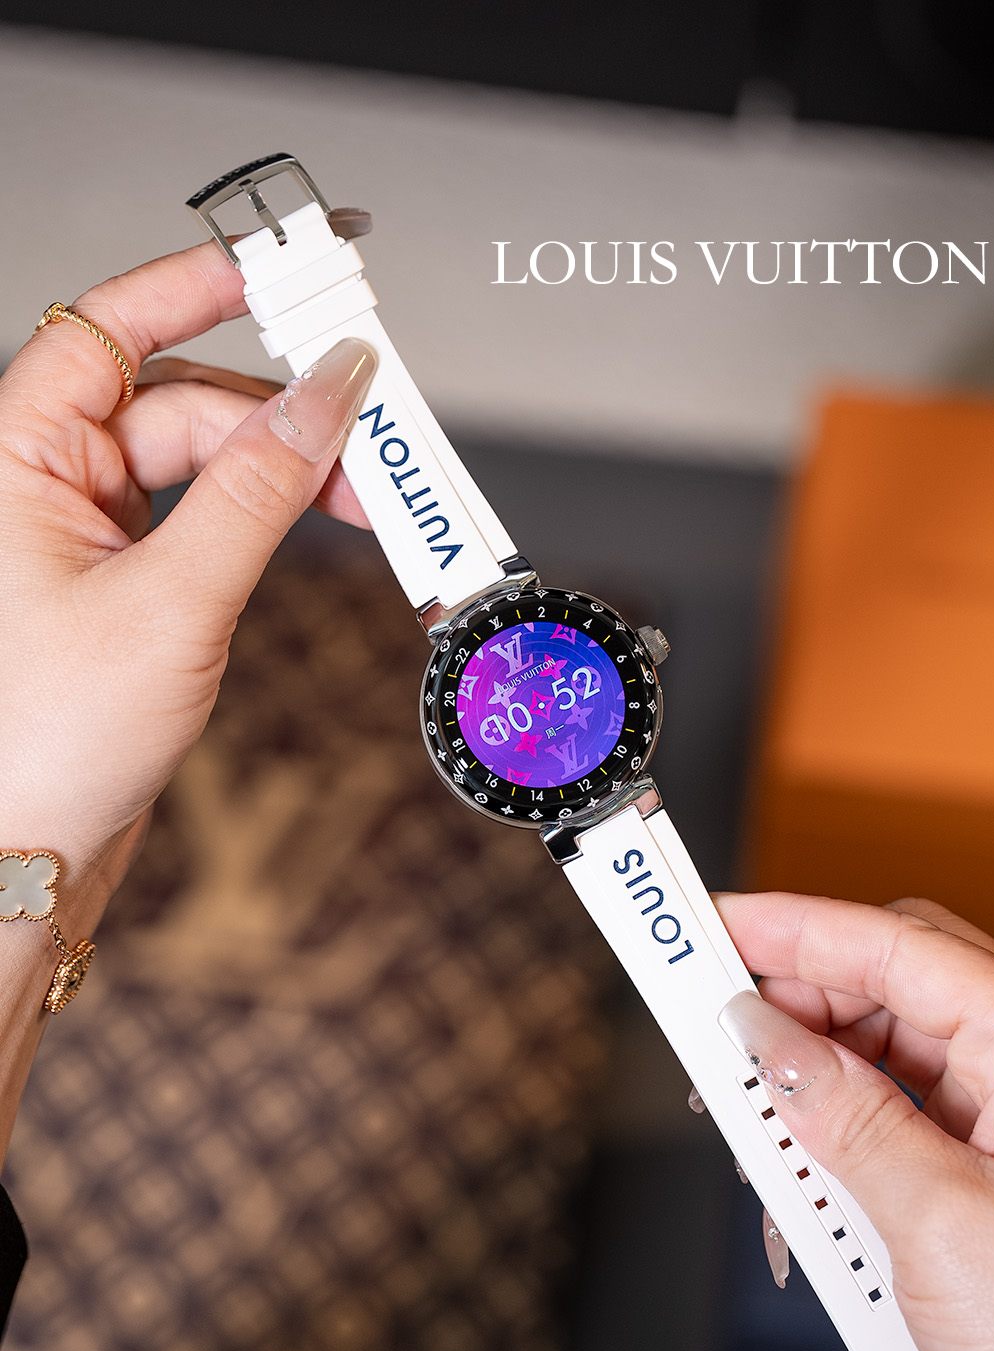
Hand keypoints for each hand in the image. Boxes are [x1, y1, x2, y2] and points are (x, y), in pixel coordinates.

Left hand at [0, 240, 374, 925]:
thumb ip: (260, 488)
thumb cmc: (49, 740)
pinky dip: (265, 511)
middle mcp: (44, 478)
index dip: (203, 282)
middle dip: (278, 412)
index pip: (110, 325)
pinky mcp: (124, 571)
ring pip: (202, 455)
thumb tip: (329, 393)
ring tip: (358, 496)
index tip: (291, 264)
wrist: (32, 851)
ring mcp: (85, 526)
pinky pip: (205, 509)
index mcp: (14, 456)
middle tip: (365, 427)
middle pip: (180, 394)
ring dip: (283, 467)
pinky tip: (312, 518)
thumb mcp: (173, 600)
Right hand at [714, 892, 993, 1350]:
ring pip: (878, 1056)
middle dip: (795, 1006)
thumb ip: (844, 1117)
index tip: (715, 922)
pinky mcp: (975, 1172)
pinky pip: (885, 1120)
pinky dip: (829, 1141)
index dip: (797, 926)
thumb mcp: (942, 1222)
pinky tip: (799, 1180)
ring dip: (806, 1086)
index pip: (899, 946)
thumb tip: (767, 1039)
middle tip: (716, 1026)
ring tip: (756, 1129)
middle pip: (885, 990)